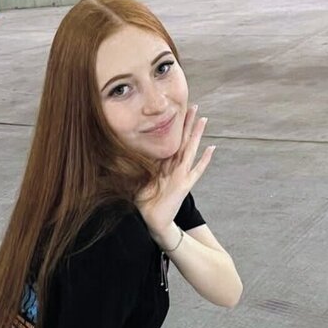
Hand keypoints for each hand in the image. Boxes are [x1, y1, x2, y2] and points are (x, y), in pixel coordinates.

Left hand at [135, 106, 214, 240]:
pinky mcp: (184, 186)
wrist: (153, 222)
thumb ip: (134, 167)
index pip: (170, 142)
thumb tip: (116, 155)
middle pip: (182, 141)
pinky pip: (196, 171)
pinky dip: (204, 161)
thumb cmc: (145, 203)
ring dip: (196, 135)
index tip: (175, 110)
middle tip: (193, 106)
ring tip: (203, 119)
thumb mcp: (137, 180)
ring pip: (190, 150)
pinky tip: (211, 149)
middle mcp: (174, 168)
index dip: (173, 127)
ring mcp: (181, 176)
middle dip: (187, 124)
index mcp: (163, 166)